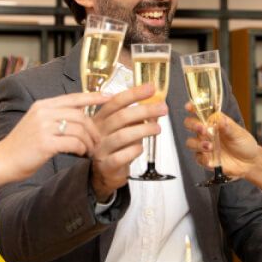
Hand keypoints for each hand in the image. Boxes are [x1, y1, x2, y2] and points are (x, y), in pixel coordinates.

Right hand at [0, 92, 107, 180]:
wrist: (2, 161)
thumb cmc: (20, 147)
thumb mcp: (35, 124)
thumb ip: (53, 117)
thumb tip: (77, 117)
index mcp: (42, 105)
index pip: (74, 97)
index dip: (94, 97)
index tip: (109, 97)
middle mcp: (43, 112)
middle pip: (80, 115)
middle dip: (93, 129)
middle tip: (97, 141)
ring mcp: (44, 127)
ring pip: (79, 129)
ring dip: (89, 142)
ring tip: (89, 151)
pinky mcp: (45, 143)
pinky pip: (74, 143)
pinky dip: (81, 149)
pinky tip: (80, 154)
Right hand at [88, 84, 166, 200]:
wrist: (105, 173)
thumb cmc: (117, 147)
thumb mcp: (124, 128)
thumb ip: (137, 118)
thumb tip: (157, 105)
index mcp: (101, 118)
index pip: (116, 102)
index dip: (134, 94)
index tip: (151, 88)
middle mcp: (98, 132)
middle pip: (121, 117)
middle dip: (145, 110)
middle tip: (163, 108)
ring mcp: (101, 149)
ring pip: (122, 136)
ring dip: (143, 130)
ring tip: (157, 128)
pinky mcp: (106, 165)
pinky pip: (121, 156)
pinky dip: (134, 150)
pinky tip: (141, 147)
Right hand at [182, 106, 261, 177]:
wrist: (249, 162)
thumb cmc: (244, 143)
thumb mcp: (239, 133)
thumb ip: (228, 127)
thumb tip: (220, 119)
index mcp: (214, 121)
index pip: (200, 112)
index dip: (193, 108)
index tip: (189, 107)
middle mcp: (206, 132)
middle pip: (190, 125)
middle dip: (193, 125)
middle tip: (202, 128)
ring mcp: (204, 145)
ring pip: (191, 142)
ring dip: (197, 144)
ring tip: (209, 146)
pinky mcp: (206, 159)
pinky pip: (198, 158)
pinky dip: (203, 159)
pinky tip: (210, 160)